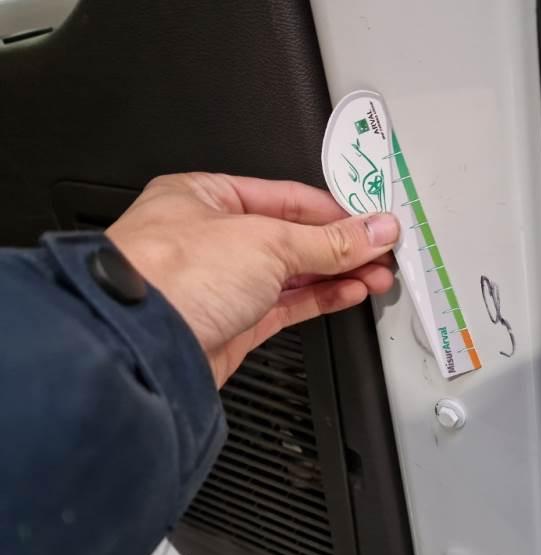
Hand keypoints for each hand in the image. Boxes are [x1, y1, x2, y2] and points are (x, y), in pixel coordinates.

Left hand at [106, 172, 398, 386]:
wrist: (138, 350)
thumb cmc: (169, 278)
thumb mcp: (266, 241)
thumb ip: (329, 240)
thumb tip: (375, 229)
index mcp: (205, 197)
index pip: (287, 198)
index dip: (336, 211)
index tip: (374, 222)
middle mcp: (211, 238)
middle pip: (293, 236)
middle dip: (343, 245)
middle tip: (383, 251)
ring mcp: (222, 283)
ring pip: (293, 274)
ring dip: (339, 274)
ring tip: (378, 275)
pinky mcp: (232, 323)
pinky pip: (288, 305)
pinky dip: (322, 298)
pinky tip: (350, 293)